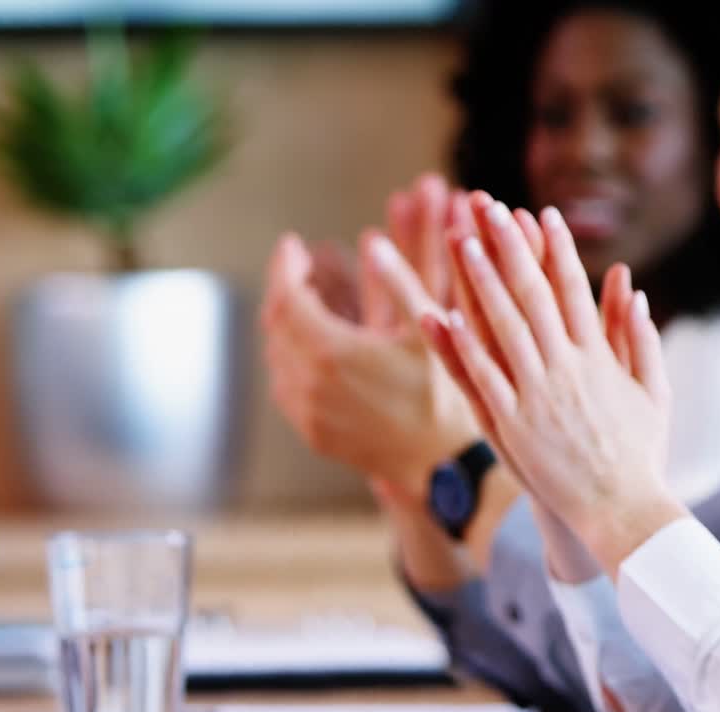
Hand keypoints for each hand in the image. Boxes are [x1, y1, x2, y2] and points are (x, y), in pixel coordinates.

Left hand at [261, 174, 479, 508]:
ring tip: (310, 302)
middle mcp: (309, 382)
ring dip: (287, 323)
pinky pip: (286, 384)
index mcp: (333, 351)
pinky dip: (292, 357)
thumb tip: (373, 240)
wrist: (441, 462)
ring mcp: (306, 410)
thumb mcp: (428, 328)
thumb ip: (397, 279)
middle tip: (301, 268)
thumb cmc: (443, 394)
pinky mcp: (311, 430)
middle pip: (276, 322)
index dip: (286, 265)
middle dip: (285, 288)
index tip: (293, 245)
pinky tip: (316, 347)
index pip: (287, 296)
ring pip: (277, 353)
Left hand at [420, 197, 685, 574]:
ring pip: (503, 326)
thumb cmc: (641, 455)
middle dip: (508, 245)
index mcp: (599, 357)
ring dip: (480, 280)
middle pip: (531, 294)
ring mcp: (536, 395)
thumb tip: (631, 288)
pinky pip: (482, 378)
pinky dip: (463, 347)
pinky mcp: (512, 425)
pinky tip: (444, 315)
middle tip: (488, 206)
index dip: (554, 249)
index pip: (573, 289)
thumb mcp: (654, 391)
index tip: (539, 213)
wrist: (622, 510)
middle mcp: (566, 367)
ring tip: (461, 241)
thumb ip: (640, 337)